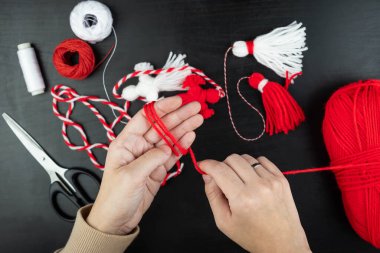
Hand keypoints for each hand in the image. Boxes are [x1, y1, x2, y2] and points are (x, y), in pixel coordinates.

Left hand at [87, 96, 202, 234]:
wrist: (117, 219)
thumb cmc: (116, 197)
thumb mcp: (130, 176)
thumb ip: (150, 159)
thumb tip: (167, 148)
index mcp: (126, 142)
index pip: (146, 118)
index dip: (162, 108)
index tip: (178, 101)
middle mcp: (139, 146)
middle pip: (161, 126)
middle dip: (179, 116)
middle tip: (195, 108)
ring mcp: (150, 157)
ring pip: (169, 138)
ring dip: (184, 128)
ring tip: (198, 118)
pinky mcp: (158, 169)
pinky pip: (172, 154)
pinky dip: (182, 145)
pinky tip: (191, 136)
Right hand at [199, 155, 310, 252]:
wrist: (282, 243)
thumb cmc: (252, 235)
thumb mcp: (224, 221)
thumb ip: (213, 195)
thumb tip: (207, 175)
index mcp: (242, 198)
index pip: (219, 169)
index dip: (207, 164)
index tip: (202, 165)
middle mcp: (258, 186)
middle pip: (232, 159)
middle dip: (222, 165)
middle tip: (223, 179)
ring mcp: (272, 181)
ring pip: (247, 158)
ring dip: (238, 166)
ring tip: (240, 182)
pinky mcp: (281, 179)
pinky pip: (262, 160)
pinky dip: (253, 166)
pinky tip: (253, 180)